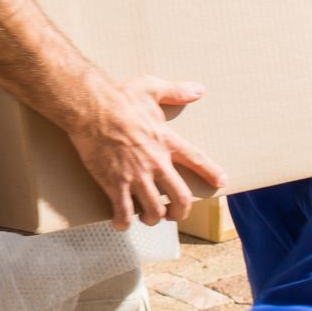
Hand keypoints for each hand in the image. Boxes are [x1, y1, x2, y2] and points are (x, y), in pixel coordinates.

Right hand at [69, 77, 228, 230]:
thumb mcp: (150, 88)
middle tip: (174, 214)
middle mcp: (156, 162)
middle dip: (180, 212)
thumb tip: (198, 89)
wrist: (90, 107)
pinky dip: (123, 221)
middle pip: (180, 198)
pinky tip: (120, 222)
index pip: (197, 160)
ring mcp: (136, 175)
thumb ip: (175, 91)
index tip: (221, 183)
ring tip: (147, 217)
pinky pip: (123, 211)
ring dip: (152, 218)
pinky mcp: (114, 183)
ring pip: (154, 210)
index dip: (211, 172)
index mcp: (166, 140)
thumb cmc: (118, 96)